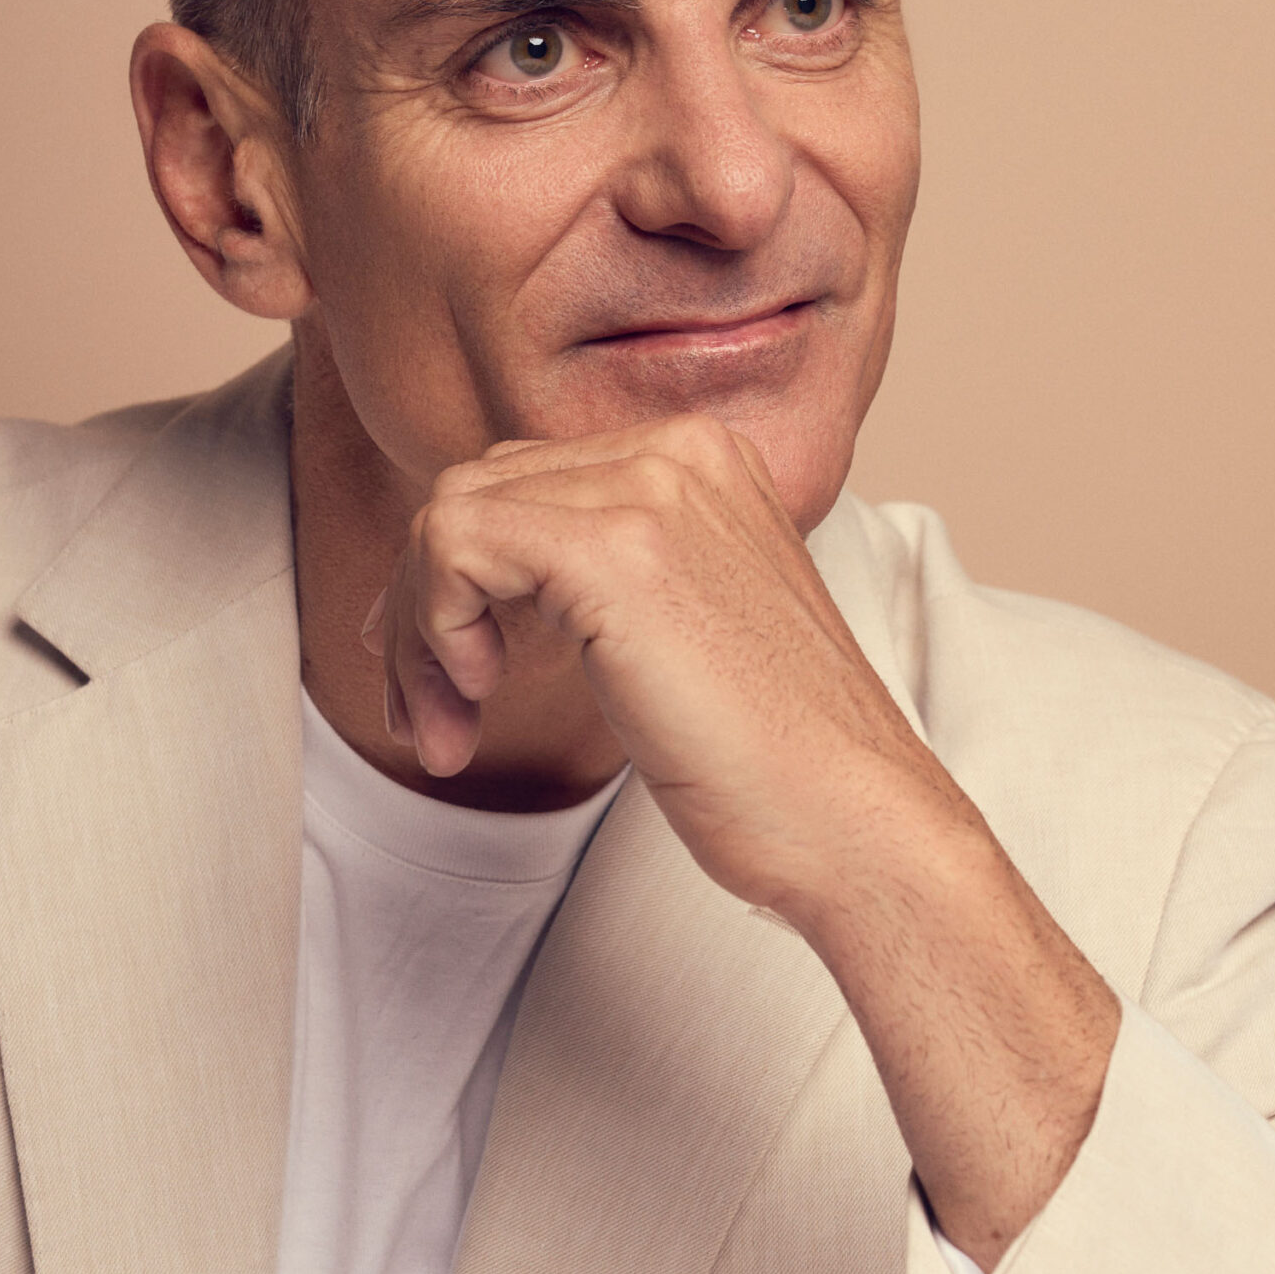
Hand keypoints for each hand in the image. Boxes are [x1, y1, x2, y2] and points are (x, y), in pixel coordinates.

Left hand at [362, 412, 1119, 1267]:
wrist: (852, 823)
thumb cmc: (769, 760)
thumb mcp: (674, 627)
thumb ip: (596, 572)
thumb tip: (461, 573)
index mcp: (703, 459)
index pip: (524, 481)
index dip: (458, 579)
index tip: (446, 675)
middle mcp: (680, 450)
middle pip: (477, 490)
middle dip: (426, 608)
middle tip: (430, 718)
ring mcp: (652, 489)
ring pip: (451, 515)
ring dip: (422, 633)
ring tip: (448, 730)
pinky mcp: (613, 548)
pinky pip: (455, 545)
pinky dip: (435, 628)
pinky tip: (475, 700)